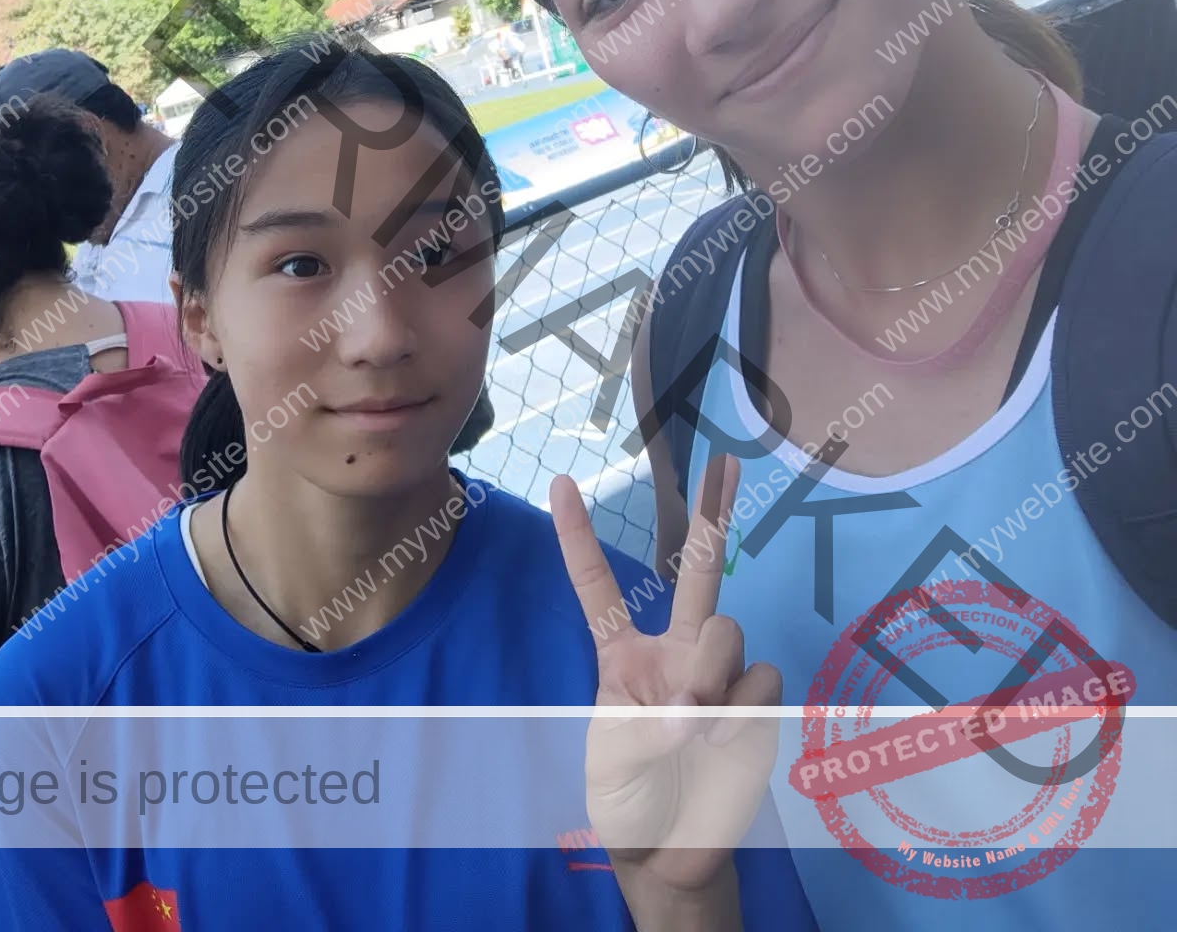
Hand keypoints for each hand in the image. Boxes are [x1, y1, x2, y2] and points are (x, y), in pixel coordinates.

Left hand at [552, 460, 779, 899]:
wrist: (673, 859)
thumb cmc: (630, 803)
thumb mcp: (614, 762)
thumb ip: (650, 727)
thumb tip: (699, 709)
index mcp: (623, 657)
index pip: (598, 588)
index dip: (579, 537)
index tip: (561, 482)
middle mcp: (676, 653)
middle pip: (697, 573)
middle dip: (714, 513)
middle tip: (727, 462)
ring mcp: (719, 676)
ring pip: (726, 629)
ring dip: (710, 672)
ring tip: (695, 727)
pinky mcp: (754, 705)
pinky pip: (760, 681)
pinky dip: (740, 711)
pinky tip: (723, 742)